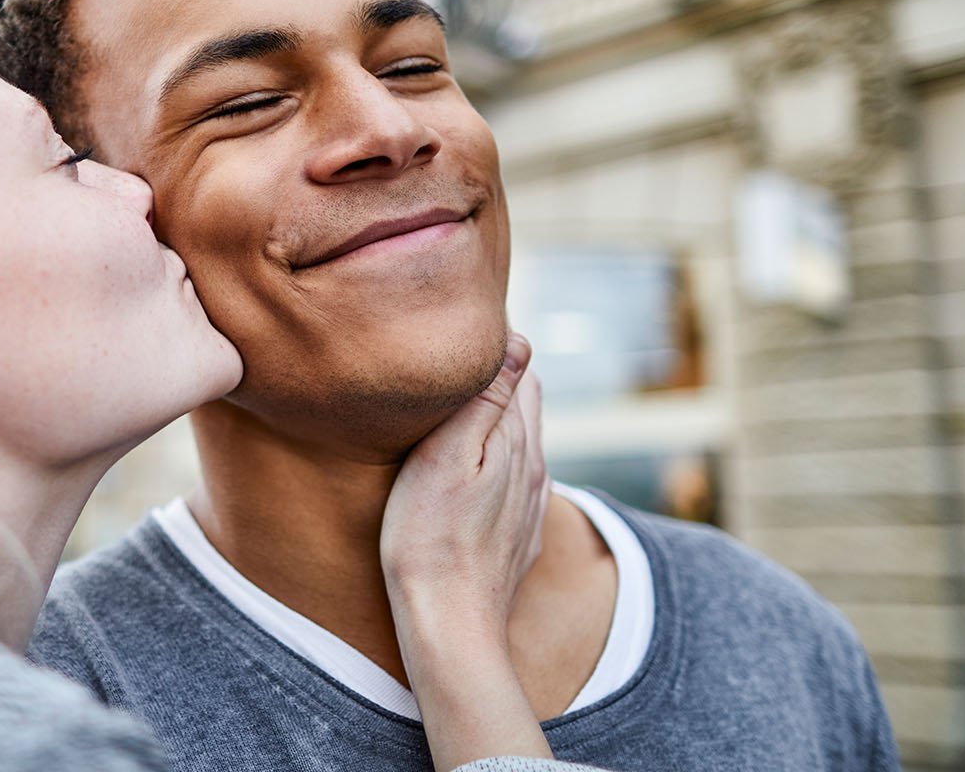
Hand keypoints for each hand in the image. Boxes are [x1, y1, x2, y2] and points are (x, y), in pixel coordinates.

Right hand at [379, 332, 554, 769]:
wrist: (449, 628)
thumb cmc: (429, 541)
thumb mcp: (447, 457)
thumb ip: (485, 400)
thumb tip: (518, 339)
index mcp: (520, 444)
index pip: (520, 370)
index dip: (492, 346)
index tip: (454, 335)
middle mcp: (535, 471)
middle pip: (524, 404)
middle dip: (497, 378)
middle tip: (451, 364)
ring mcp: (529, 507)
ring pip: (519, 445)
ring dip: (495, 423)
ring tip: (455, 410)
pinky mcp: (516, 537)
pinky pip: (511, 484)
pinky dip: (493, 463)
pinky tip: (468, 472)